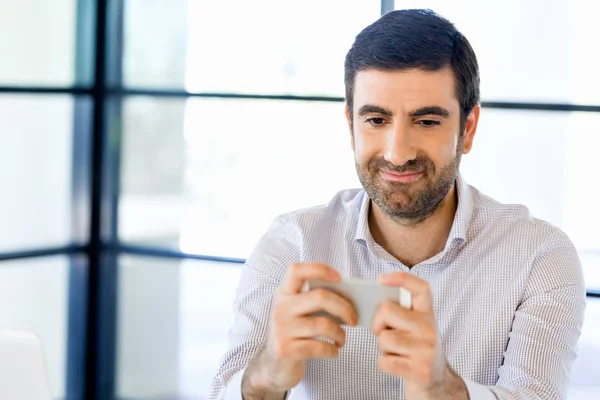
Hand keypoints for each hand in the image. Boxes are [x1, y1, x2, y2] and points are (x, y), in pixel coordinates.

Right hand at [242, 263, 357, 398]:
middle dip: (344, 308)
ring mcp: (282, 329)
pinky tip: (333, 350)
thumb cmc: (294, 334)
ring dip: (340, 334)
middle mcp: (281, 308)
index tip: (339, 278)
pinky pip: (320, 347)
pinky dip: (333, 350)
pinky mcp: (287, 350)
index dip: (319, 269)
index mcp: (284, 293)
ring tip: (341, 339)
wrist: (273, 366)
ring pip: (324, 325)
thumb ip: (314, 302)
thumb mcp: (298, 313)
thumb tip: (348, 298)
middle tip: (354, 319)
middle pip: (320, 297)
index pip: (296, 270)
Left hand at [371, 272, 467, 399]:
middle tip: (384, 332)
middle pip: (387, 311)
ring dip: (382, 348)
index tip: (381, 279)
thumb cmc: (417, 351)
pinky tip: (397, 365)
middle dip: (377, 323)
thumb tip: (371, 303)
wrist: (438, 384)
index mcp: (428, 315)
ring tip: (396, 352)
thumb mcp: (416, 328)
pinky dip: (384, 364)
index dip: (401, 278)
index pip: (421, 288)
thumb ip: (402, 314)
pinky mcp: (419, 371)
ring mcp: (426, 351)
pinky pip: (383, 361)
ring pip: (383, 339)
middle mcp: (430, 330)